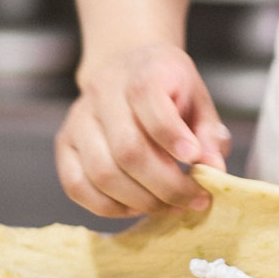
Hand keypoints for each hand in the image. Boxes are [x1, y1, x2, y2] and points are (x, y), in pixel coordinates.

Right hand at [55, 42, 230, 217]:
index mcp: (143, 70)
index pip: (146, 99)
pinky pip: (77, 186)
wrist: (130, 70)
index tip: (194, 160)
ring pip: (102, 173)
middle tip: (193, 199)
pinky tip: (137, 207)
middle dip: (166, 185)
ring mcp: (78, 119)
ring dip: (141, 201)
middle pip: (128, 149)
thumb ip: (209, 135)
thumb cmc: (171, 91)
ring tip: (171, 207)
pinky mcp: (64, 144)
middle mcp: (103, 91)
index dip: (171, 136)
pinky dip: (110, 207)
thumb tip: (214, 170)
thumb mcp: (199, 102)